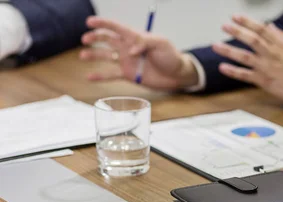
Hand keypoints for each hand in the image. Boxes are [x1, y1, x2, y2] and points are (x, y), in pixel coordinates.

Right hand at [80, 16, 198, 89]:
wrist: (177, 75)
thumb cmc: (171, 56)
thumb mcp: (161, 44)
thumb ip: (145, 43)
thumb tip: (131, 51)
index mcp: (135, 37)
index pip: (116, 27)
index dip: (103, 24)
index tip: (90, 22)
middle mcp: (128, 47)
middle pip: (107, 39)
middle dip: (95, 37)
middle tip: (85, 39)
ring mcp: (127, 61)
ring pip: (106, 56)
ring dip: (94, 55)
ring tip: (83, 55)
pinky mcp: (128, 74)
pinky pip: (111, 74)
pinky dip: (100, 75)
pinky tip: (89, 77)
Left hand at [212, 15, 282, 106]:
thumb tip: (270, 26)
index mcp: (280, 44)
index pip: (261, 29)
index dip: (247, 22)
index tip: (236, 17)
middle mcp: (271, 54)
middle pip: (251, 40)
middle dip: (237, 31)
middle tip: (224, 26)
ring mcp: (266, 68)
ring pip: (244, 57)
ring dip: (229, 51)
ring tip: (216, 45)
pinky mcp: (263, 81)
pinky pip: (245, 75)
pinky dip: (233, 72)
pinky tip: (222, 67)